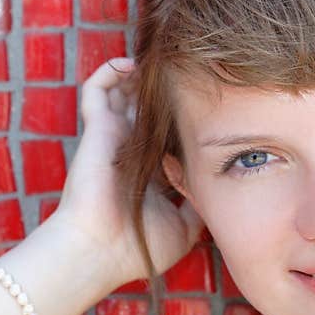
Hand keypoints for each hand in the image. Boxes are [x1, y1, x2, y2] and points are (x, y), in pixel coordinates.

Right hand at [50, 58, 203, 290]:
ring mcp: (112, 138)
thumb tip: (218, 191)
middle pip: (145, 109)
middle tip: (190, 73)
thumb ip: (199, 206)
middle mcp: (130, 151)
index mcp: (149, 171)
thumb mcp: (184, 229)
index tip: (211, 104)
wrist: (99, 251)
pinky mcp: (96, 129)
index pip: (166, 136)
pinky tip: (130, 64)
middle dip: (163, 92)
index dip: (183, 121)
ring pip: (122, 93)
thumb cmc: (138, 247)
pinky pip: (96, 90)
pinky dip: (110, 72)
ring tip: (162, 63)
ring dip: (139, 77)